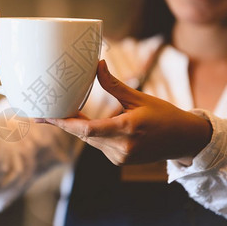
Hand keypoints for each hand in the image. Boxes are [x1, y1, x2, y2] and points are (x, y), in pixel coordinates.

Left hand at [40, 60, 211, 165]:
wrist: (183, 140)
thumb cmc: (165, 115)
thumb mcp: (139, 98)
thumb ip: (114, 85)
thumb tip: (97, 65)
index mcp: (126, 130)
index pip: (87, 129)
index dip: (63, 123)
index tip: (44, 116)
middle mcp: (121, 148)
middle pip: (83, 135)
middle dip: (64, 123)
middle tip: (42, 111)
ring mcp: (120, 157)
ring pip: (90, 140)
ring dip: (77, 127)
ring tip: (60, 113)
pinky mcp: (120, 160)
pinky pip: (98, 145)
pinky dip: (90, 133)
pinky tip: (82, 122)